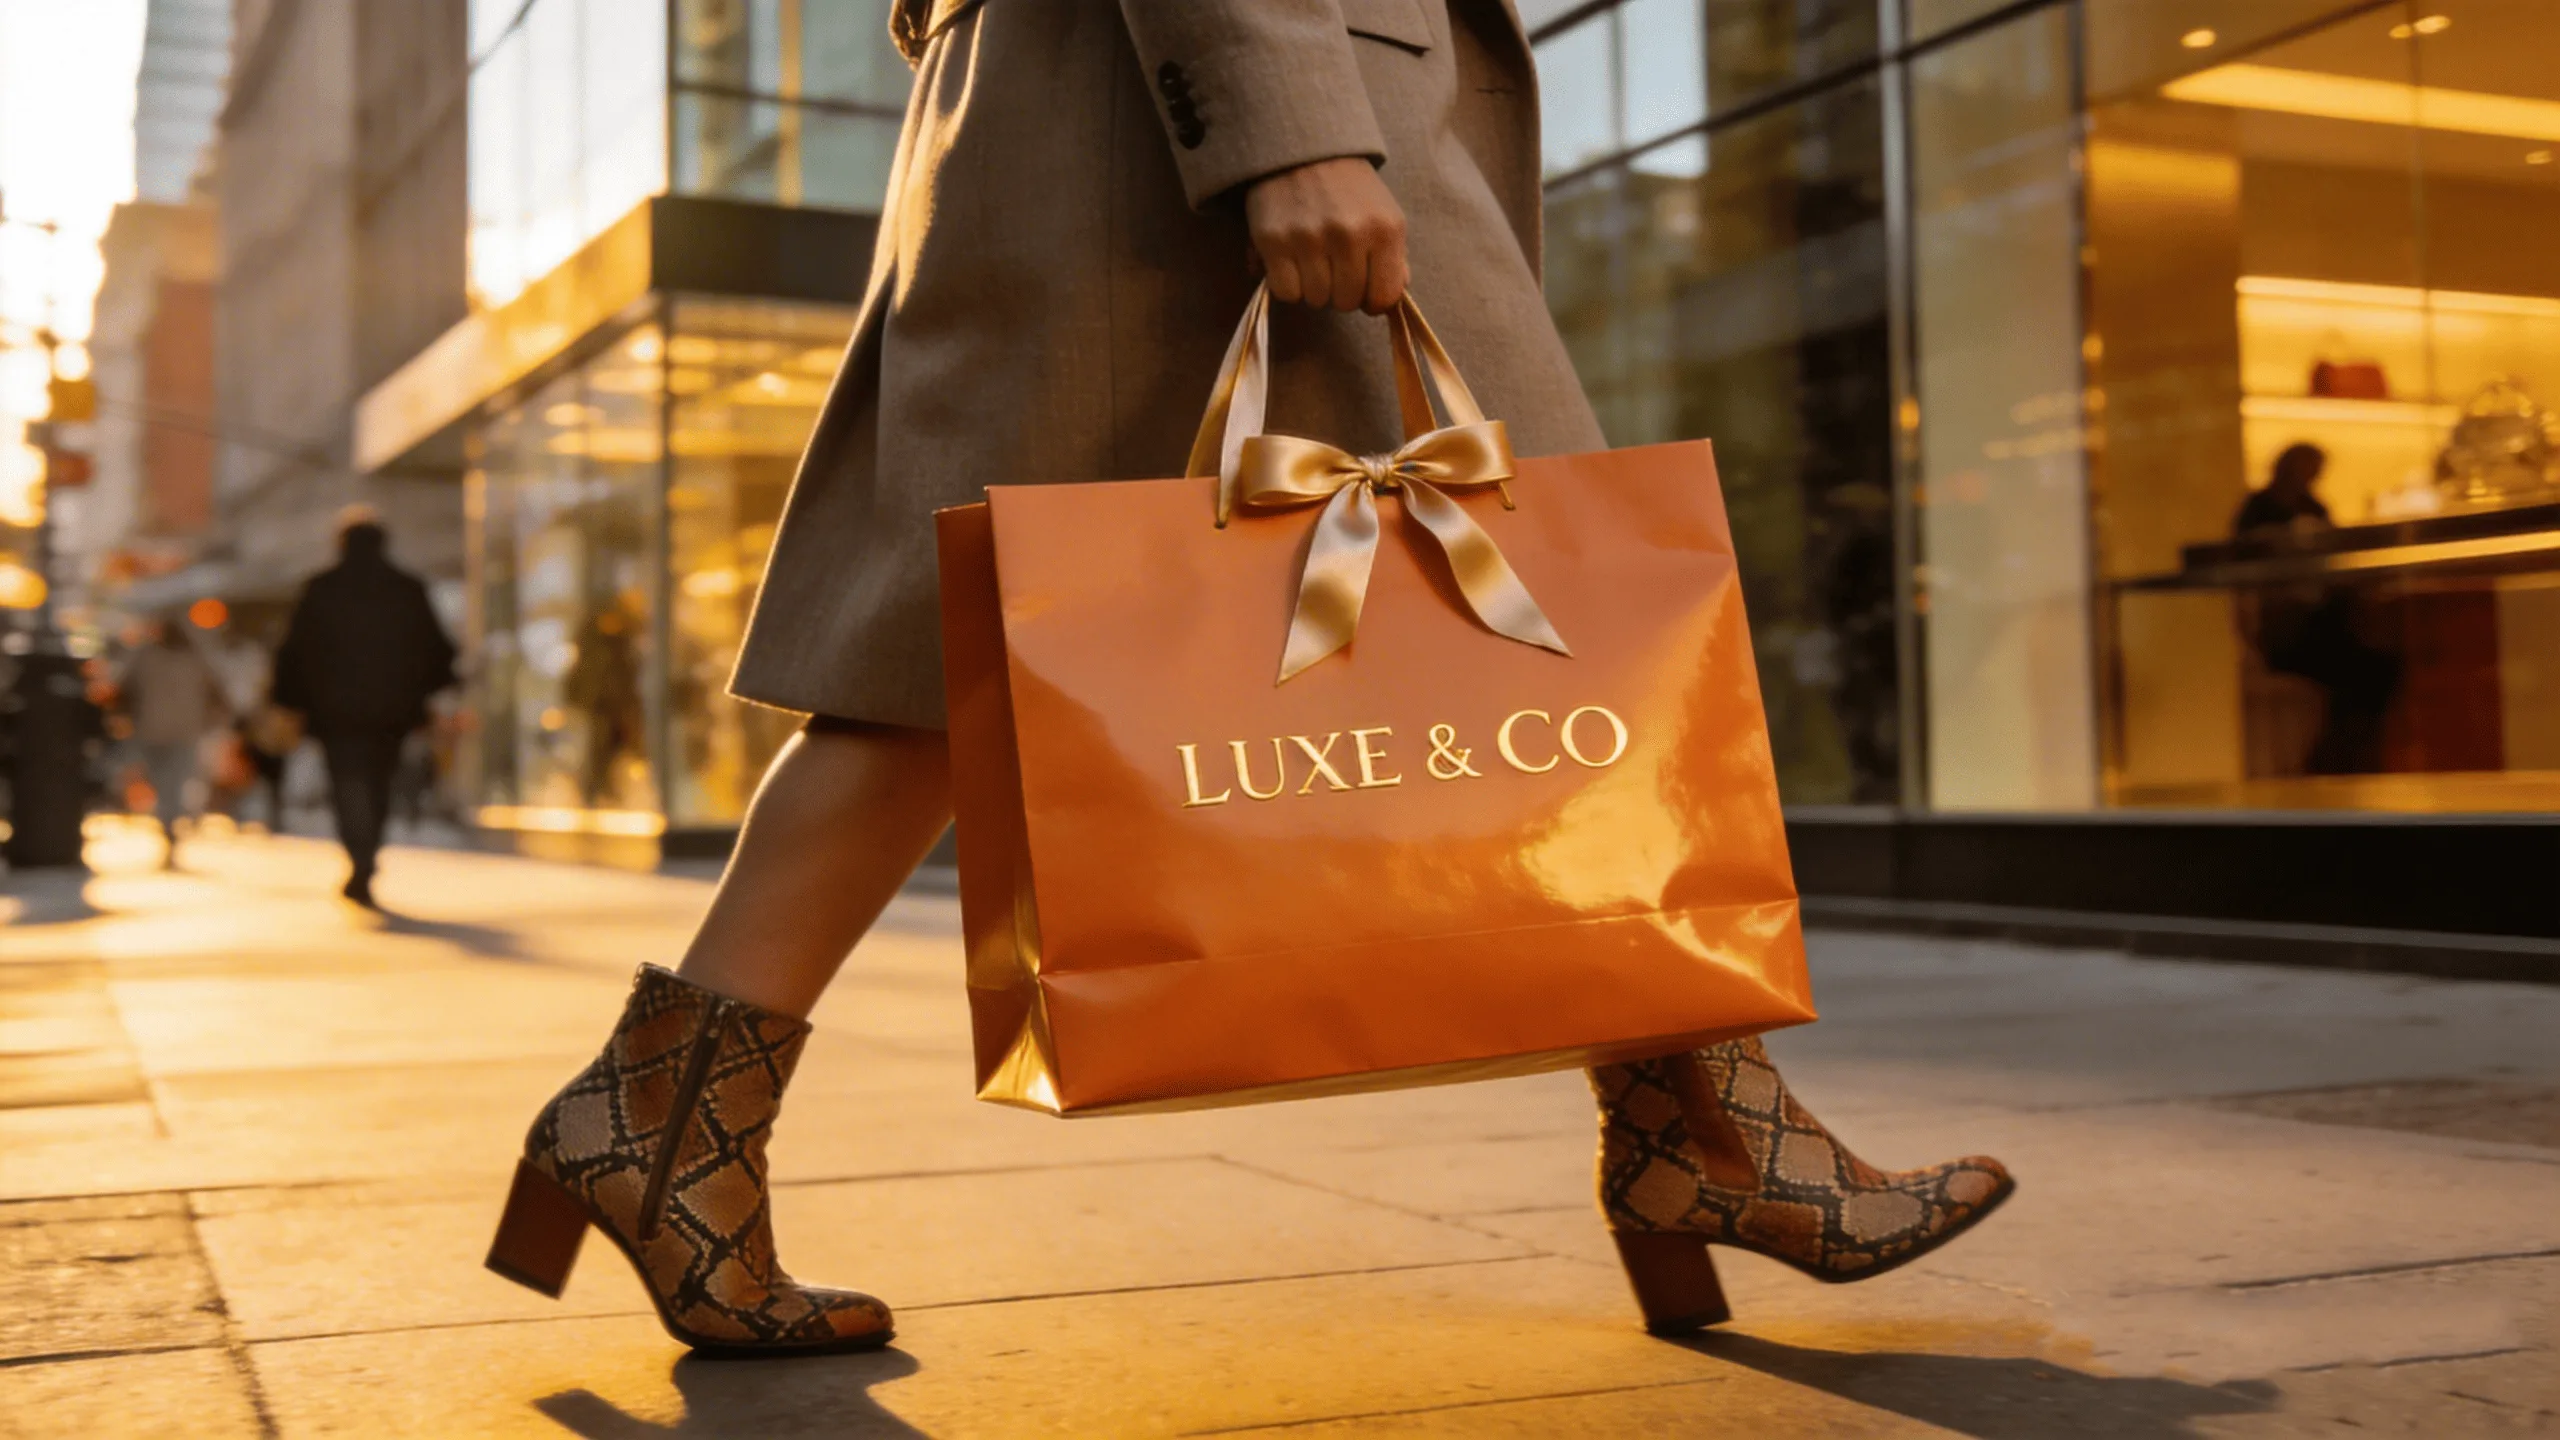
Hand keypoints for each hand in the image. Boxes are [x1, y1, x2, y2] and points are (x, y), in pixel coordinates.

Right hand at [1245, 157, 1409, 314]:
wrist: (1303, 148)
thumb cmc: (1348, 187)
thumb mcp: (1384, 215)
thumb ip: (1394, 259)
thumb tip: (1389, 302)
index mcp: (1385, 230)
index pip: (1383, 297)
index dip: (1372, 301)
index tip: (1363, 289)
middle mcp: (1349, 235)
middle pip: (1346, 302)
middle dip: (1341, 292)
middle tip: (1334, 268)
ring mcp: (1310, 238)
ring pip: (1316, 299)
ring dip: (1314, 288)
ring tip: (1312, 260)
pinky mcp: (1275, 241)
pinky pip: (1286, 292)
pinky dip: (1288, 284)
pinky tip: (1291, 262)